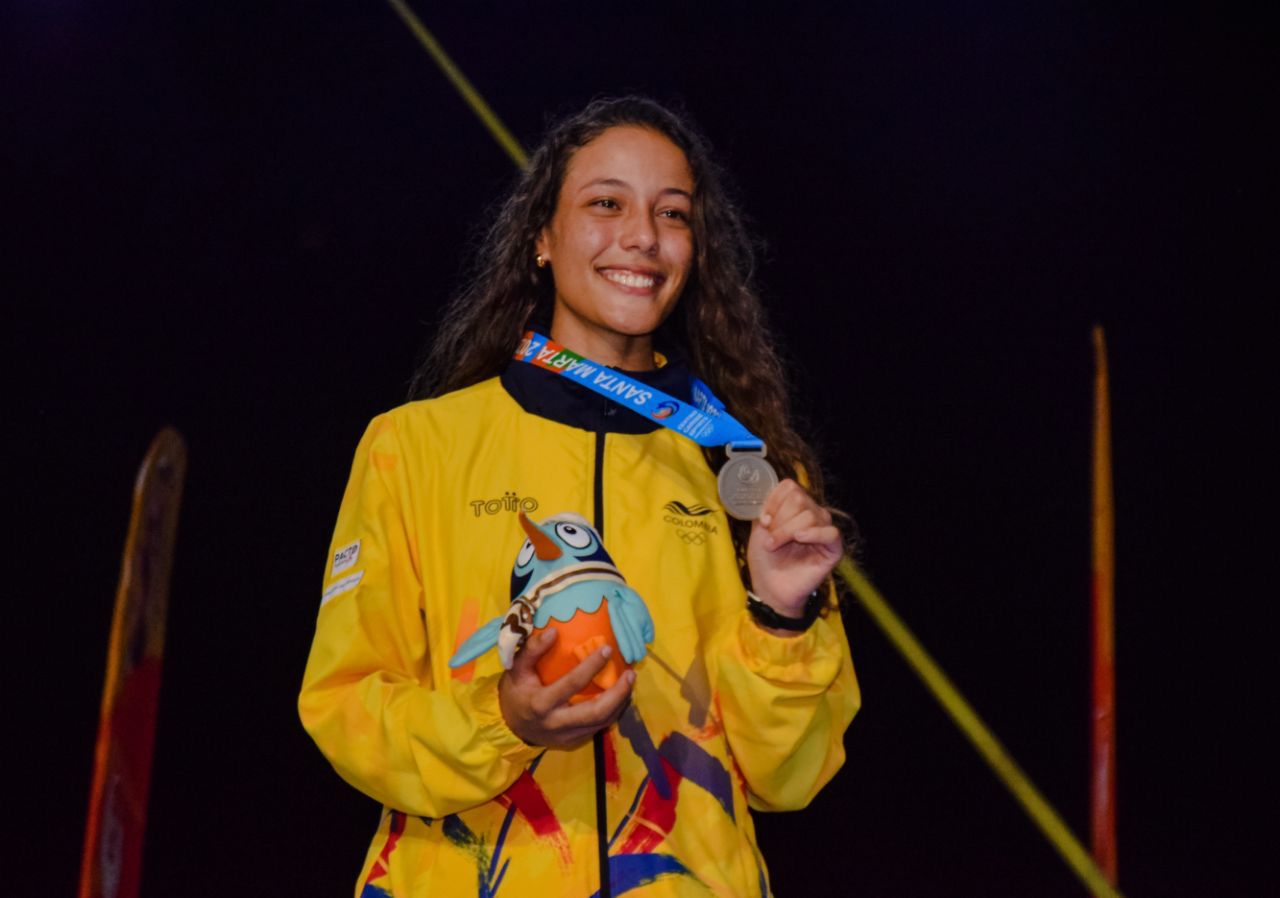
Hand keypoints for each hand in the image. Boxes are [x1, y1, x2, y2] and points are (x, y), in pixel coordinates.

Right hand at [498, 628, 634, 746]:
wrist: (509, 727)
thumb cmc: (514, 693)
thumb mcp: (516, 670)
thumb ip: (532, 650)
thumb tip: (554, 632)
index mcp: (540, 704)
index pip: (571, 684)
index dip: (591, 666)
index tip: (607, 649)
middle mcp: (556, 723)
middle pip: (595, 712)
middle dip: (617, 693)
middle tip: (630, 674)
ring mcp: (567, 735)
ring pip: (602, 722)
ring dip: (620, 702)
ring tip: (629, 682)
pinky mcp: (574, 740)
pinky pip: (599, 726)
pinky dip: (613, 710)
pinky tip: (619, 695)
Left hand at [746, 479, 842, 620]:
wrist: (771, 589)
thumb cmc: (766, 561)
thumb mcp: (759, 530)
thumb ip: (766, 510)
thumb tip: (771, 497)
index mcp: (795, 508)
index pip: (790, 486)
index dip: (773, 500)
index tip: (763, 519)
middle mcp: (812, 515)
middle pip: (799, 499)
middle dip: (779, 518)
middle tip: (770, 538)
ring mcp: (824, 531)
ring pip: (810, 515)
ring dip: (786, 530)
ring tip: (774, 545)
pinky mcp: (834, 549)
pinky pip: (830, 533)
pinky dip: (814, 533)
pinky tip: (800, 538)